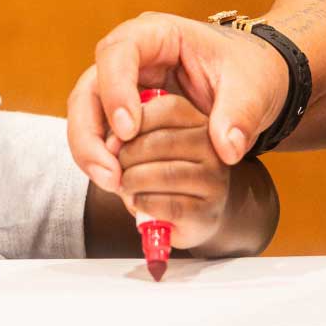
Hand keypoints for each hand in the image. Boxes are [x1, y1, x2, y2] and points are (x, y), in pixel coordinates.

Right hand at [67, 12, 286, 190]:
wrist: (253, 80)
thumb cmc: (249, 72)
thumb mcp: (252, 89)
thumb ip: (240, 115)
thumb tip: (227, 150)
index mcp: (158, 34)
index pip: (118, 52)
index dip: (115, 90)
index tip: (129, 131)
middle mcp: (130, 56)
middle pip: (89, 87)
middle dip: (90, 133)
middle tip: (110, 173)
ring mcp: (122, 83)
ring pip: (87, 114)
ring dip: (91, 151)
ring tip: (114, 184)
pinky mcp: (123, 109)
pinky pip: (100, 133)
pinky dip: (103, 158)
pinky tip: (120, 184)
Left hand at [112, 92, 232, 250]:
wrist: (187, 217)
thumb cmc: (158, 174)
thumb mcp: (144, 146)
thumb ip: (126, 136)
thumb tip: (110, 146)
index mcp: (200, 121)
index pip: (169, 108)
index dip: (136, 123)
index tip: (115, 142)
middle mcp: (214, 147)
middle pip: (163, 141)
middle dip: (128, 156)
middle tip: (116, 168)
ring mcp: (215, 181)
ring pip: (166, 174)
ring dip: (133, 181)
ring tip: (125, 186)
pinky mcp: (207, 212)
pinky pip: (168, 205)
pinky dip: (143, 204)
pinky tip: (137, 202)